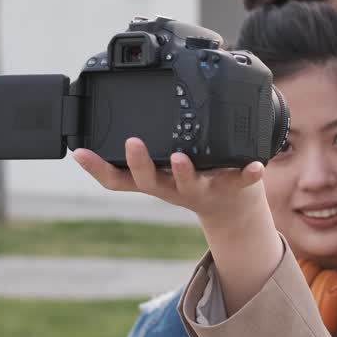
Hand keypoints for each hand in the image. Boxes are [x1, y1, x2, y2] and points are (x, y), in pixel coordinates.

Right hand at [72, 138, 265, 225]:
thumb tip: (101, 128)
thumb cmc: (189, 181)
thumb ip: (132, 156)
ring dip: (183, 172)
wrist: (229, 208)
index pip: (116, 179)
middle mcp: (172, 188)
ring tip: (180, 158)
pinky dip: (247, 174)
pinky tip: (255, 166)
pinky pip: (239, 181)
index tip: (80, 151)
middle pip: (149, 181)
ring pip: (189, 185)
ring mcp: (200, 189)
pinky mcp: (229, 187)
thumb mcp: (156, 171)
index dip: (95, 168)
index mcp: (152, 180)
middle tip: (131, 144)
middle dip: (139, 163)